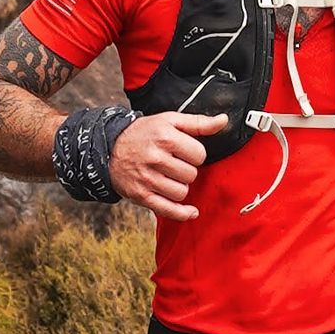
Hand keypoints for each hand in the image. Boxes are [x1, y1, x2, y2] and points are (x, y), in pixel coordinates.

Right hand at [110, 110, 228, 219]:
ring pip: (182, 192)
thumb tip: (224, 120)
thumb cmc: (144, 134)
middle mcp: (155, 158)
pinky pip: (169, 210)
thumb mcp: (169, 120)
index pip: (200, 155)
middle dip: (187, 170)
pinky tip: (190, 211)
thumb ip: (199, 122)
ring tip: (170, 178)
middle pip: (192, 174)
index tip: (185, 152)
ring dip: (181, 187)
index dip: (195, 154)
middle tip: (175, 164)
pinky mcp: (141, 196)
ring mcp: (147, 178)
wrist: (110, 149)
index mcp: (165, 137)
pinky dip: (182, 213)